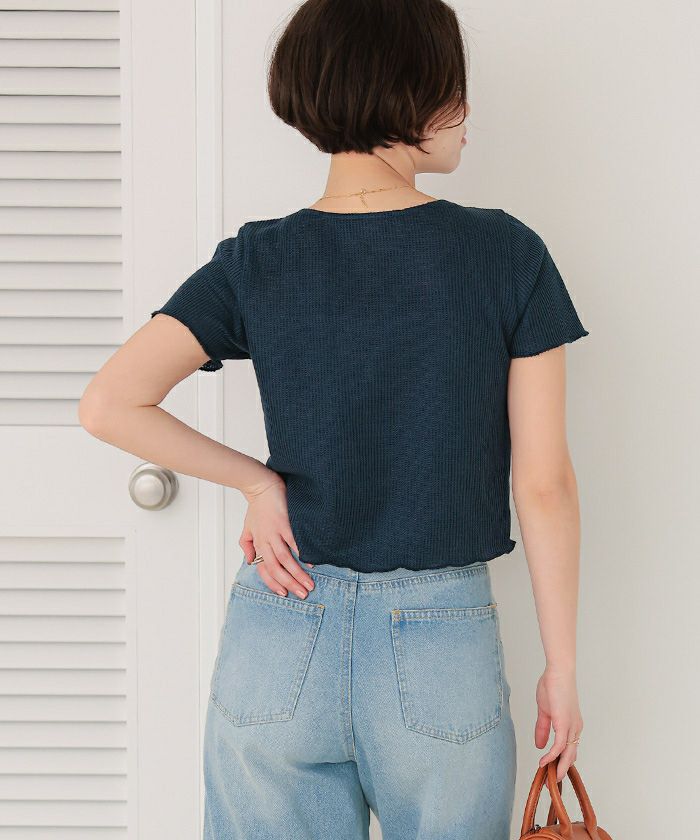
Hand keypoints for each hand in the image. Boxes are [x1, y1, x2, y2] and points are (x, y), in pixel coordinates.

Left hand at [239, 473, 314, 599]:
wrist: (261, 486)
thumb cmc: (257, 507)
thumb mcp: (247, 528)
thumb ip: (247, 545)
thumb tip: (251, 561)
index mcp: (259, 544)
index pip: (265, 570)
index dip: (274, 584)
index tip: (285, 594)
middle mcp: (266, 541)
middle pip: (277, 568)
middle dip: (290, 584)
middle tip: (303, 594)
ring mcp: (276, 532)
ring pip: (285, 559)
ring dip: (298, 574)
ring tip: (309, 584)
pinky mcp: (285, 523)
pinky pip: (294, 542)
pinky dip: (302, 553)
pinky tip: (311, 562)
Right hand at [534, 665, 582, 781]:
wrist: (557, 672)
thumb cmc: (552, 686)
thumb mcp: (545, 712)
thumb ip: (542, 729)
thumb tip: (540, 745)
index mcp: (572, 726)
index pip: (568, 750)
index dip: (560, 762)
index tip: (550, 772)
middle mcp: (575, 729)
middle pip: (570, 757)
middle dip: (560, 771)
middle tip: (551, 783)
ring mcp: (571, 727)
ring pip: (567, 755)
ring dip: (558, 768)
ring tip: (549, 779)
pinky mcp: (565, 724)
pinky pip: (559, 746)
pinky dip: (552, 756)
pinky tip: (544, 762)